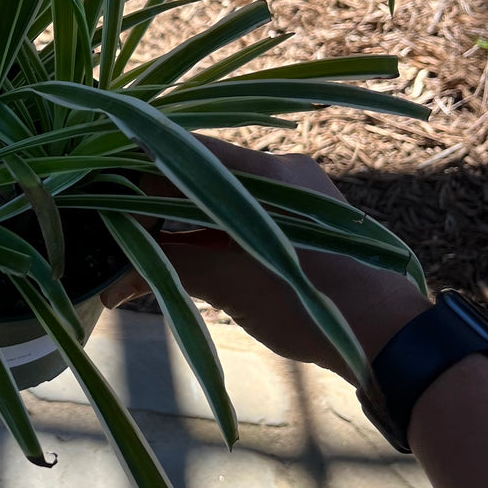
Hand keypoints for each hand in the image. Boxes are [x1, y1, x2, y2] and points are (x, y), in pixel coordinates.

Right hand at [101, 137, 429, 382]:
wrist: (387, 339)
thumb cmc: (308, 305)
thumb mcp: (229, 284)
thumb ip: (169, 267)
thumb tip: (109, 281)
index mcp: (265, 171)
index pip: (182, 149)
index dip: (136, 164)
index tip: (100, 183)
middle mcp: (281, 169)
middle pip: (199, 170)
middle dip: (154, 197)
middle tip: (115, 222)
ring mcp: (296, 192)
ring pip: (219, 192)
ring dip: (181, 215)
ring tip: (144, 241)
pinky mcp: (303, 219)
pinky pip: (242, 209)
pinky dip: (209, 226)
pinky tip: (185, 250)